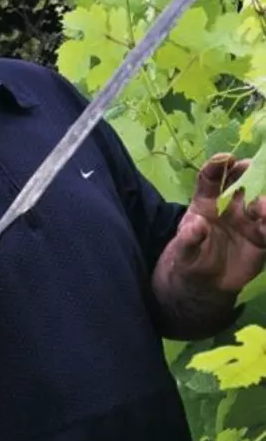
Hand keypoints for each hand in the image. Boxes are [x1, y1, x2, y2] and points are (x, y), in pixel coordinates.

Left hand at [168, 153, 265, 291]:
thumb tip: (196, 225)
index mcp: (207, 202)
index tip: (226, 158)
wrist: (205, 282)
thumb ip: (188, 238)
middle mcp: (231, 206)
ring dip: (264, 202)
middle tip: (252, 169)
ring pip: (261, 204)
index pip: (211, 178)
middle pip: (242, 183)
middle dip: (249, 174)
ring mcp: (249, 220)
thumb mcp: (183, 250)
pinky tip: (265, 226)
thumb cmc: (190, 257)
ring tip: (262, 208)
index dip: (217, 166)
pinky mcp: (262, 238)